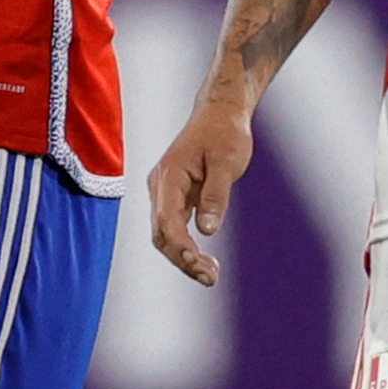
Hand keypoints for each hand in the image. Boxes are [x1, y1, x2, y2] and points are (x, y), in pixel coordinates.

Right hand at [147, 101, 253, 286]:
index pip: (166, 220)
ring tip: (211, 275)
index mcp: (169, 175)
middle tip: (210, 277)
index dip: (180, 245)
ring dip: (184, 257)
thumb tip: (207, 230)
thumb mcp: (226, 161)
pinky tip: (206, 261)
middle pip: (161, 233)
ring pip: (166, 234)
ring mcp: (166, 192)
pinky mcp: (176, 196)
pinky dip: (187, 246)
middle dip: (182, 258)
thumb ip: (216, 195)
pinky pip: (175, 227)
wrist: (221, 111)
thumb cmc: (224, 131)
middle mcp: (161, 185)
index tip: (199, 262)